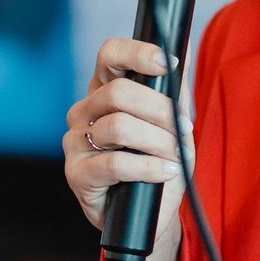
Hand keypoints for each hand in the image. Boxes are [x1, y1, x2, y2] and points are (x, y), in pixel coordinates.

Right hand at [63, 36, 192, 243]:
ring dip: (159, 141)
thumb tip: (183, 45)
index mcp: (103, 90)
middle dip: (161, 110)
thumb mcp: (173, 123)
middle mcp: (83, 111)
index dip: (138, 53)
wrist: (150, 215)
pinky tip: (165, 171)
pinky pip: (115, 162)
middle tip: (184, 129)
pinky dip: (149, 166)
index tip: (169, 63)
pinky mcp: (76, 174)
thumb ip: (174, 88)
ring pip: (119, 126)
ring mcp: (75, 141)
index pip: (109, 54)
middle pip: (119, 91)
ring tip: (176, 155)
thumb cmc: (158, 163)